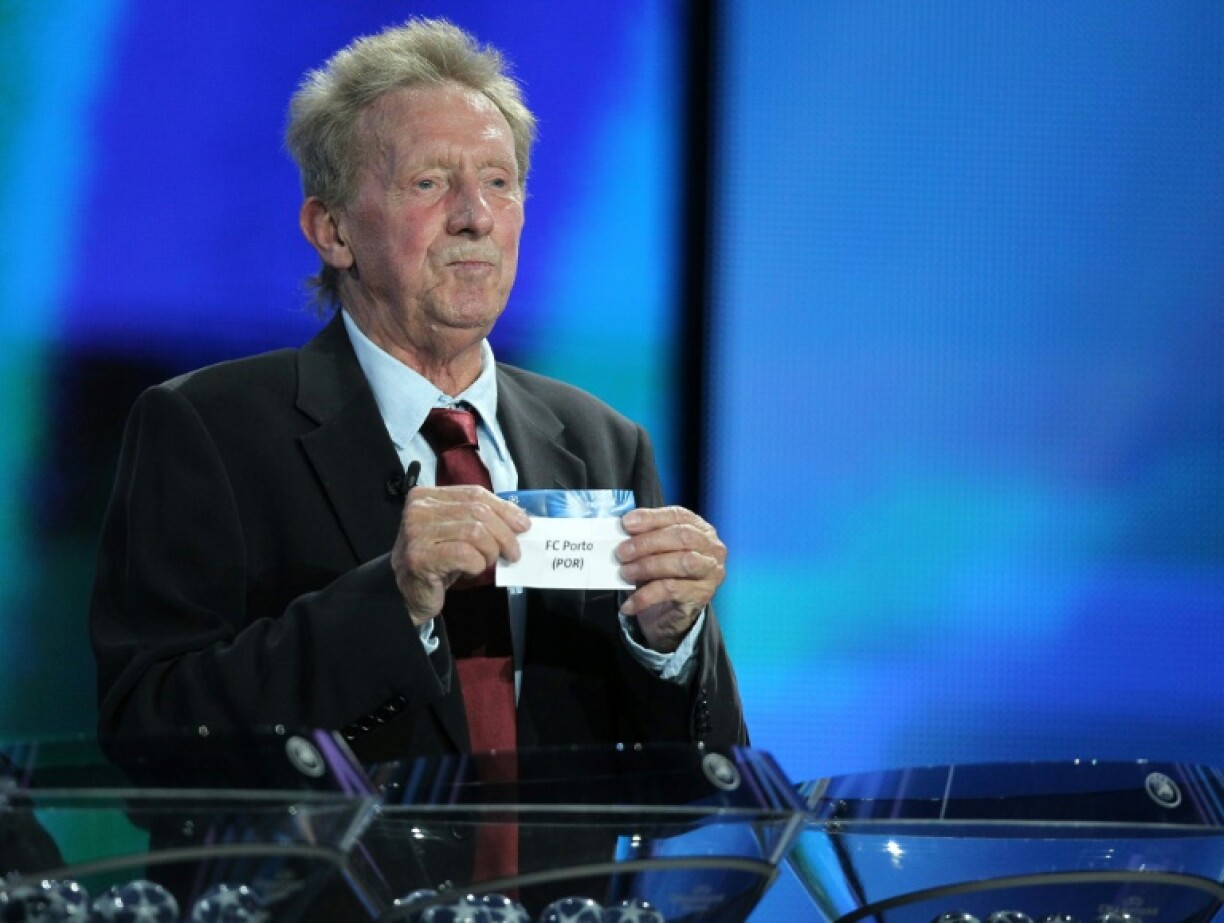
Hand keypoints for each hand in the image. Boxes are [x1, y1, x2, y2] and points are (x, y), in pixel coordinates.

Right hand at [391, 485, 529, 625]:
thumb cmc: (436, 560)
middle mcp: (418, 509)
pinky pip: (466, 555)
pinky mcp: (420, 557)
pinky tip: (471, 571)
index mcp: (427, 496)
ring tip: (487, 563)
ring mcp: (416, 533)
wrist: (404, 592)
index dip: (504, 508)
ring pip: (476, 532)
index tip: (523, 525)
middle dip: (504, 534)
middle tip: (513, 552)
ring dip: (490, 552)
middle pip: (478, 512)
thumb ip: (479, 518)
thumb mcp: (456, 532)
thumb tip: (519, 519)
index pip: (475, 493)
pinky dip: (477, 565)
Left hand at [616, 506, 726, 652]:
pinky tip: (630, 603)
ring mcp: (710, 573)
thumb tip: (622, 532)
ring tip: (626, 572)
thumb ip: (643, 539)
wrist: (668, 615)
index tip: (627, 523)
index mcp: (700, 529)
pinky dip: (646, 596)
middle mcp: (711, 549)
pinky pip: (672, 591)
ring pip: (683, 562)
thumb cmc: (662, 575)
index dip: (652, 518)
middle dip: (648, 542)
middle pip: (683, 537)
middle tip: (622, 552)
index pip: (678, 516)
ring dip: (649, 566)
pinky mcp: (702, 596)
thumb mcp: (654, 552)